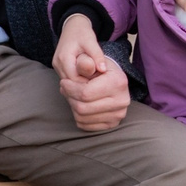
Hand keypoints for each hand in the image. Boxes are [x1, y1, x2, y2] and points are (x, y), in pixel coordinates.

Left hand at [54, 16, 130, 131]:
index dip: (69, 88)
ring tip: (72, 95)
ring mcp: (118, 115)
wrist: (112, 78)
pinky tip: (79, 104)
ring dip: (72, 106)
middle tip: (65, 89)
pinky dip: (78, 116)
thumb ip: (84, 62)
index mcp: (118, 82)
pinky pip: (85, 126)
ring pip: (82, 118)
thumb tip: (84, 65)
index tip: (63, 82)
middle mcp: (122, 101)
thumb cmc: (98, 68)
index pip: (85, 93)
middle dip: (69, 98)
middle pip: (82, 108)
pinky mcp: (112, 124)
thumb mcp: (90, 59)